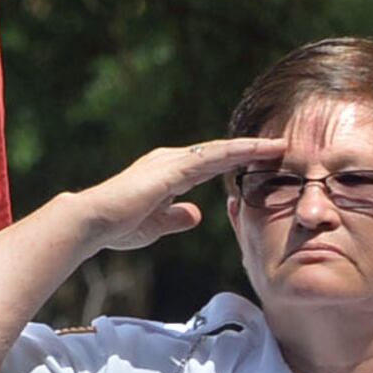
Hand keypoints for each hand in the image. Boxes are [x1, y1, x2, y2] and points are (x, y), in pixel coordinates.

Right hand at [55, 136, 291, 255]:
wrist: (92, 222)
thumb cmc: (116, 226)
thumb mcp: (155, 224)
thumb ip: (176, 217)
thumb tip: (196, 214)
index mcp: (167, 173)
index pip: (209, 166)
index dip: (236, 163)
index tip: (262, 164)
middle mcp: (171, 161)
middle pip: (219, 153)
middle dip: (250, 151)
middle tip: (281, 149)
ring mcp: (172, 162)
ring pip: (220, 151)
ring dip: (251, 148)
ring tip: (280, 146)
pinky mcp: (173, 169)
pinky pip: (213, 157)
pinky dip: (238, 152)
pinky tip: (259, 150)